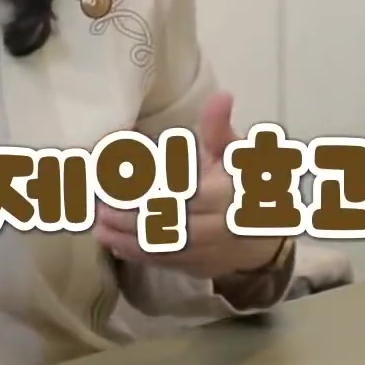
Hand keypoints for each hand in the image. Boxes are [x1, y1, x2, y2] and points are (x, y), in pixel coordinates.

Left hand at [92, 92, 283, 279]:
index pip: (183, 193)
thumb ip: (219, 128)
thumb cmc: (243, 184)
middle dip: (132, 216)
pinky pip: (166, 263)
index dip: (151, 189)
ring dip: (128, 238)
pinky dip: (138, 256)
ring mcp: (209, 252)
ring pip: (165, 247)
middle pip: (170, 223)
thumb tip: (222, 96)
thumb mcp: (235, 153)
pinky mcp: (199, 268)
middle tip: (100, 206)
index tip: (120, 180)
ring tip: (99, 225)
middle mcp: (219, 226)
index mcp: (226, 193)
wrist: (265, 235)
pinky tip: (113, 244)